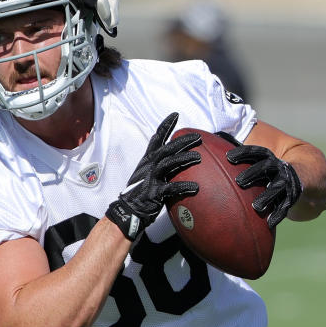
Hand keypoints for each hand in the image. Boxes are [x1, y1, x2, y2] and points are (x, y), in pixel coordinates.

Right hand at [106, 112, 200, 239]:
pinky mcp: (154, 192)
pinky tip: (195, 187)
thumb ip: (159, 167)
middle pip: (166, 148)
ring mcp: (150, 178)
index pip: (156, 138)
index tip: (175, 115)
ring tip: (198, 157)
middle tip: (197, 137)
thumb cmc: (138, 194)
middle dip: (182, 141)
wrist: (126, 211)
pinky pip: (171, 187)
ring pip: (169, 163)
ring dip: (184, 158)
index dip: (165, 126)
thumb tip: (176, 162)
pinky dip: (184, 186)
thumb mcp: (146, 175)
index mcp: (146, 160)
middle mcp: (148, 166)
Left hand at [226, 144, 301, 227]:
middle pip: (265, 167)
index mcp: (268, 158)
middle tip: (239, 181)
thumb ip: (242, 157)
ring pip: (276, 188)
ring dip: (267, 196)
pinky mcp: (292, 197)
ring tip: (256, 206)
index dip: (243, 153)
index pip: (256, 152)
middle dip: (253, 173)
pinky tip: (269, 223)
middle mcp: (278, 168)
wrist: (307, 175)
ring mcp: (286, 182)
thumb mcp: (261, 161)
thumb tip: (217, 141)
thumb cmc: (271, 170)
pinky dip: (278, 214)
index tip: (228, 157)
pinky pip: (285, 206)